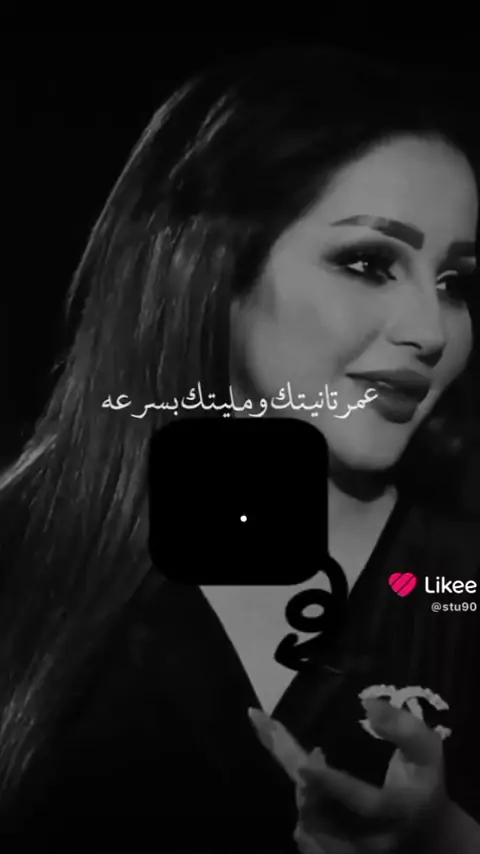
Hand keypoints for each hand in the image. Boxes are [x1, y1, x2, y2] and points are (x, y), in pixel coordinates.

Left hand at [248, 700, 448, 852]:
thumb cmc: (423, 783)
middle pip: (329, 820)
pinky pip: (310, 845)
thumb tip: (368, 704)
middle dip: (310, 787)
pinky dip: (303, 820)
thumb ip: (401, 726)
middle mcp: (379, 841)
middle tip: (310, 758)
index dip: (332, 785)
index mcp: (400, 811)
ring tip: (313, 776)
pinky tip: (310, 798)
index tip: (306, 764)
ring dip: (304, 800)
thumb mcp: (424, 750)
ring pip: (313, 833)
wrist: (430, 833)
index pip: (364, 804)